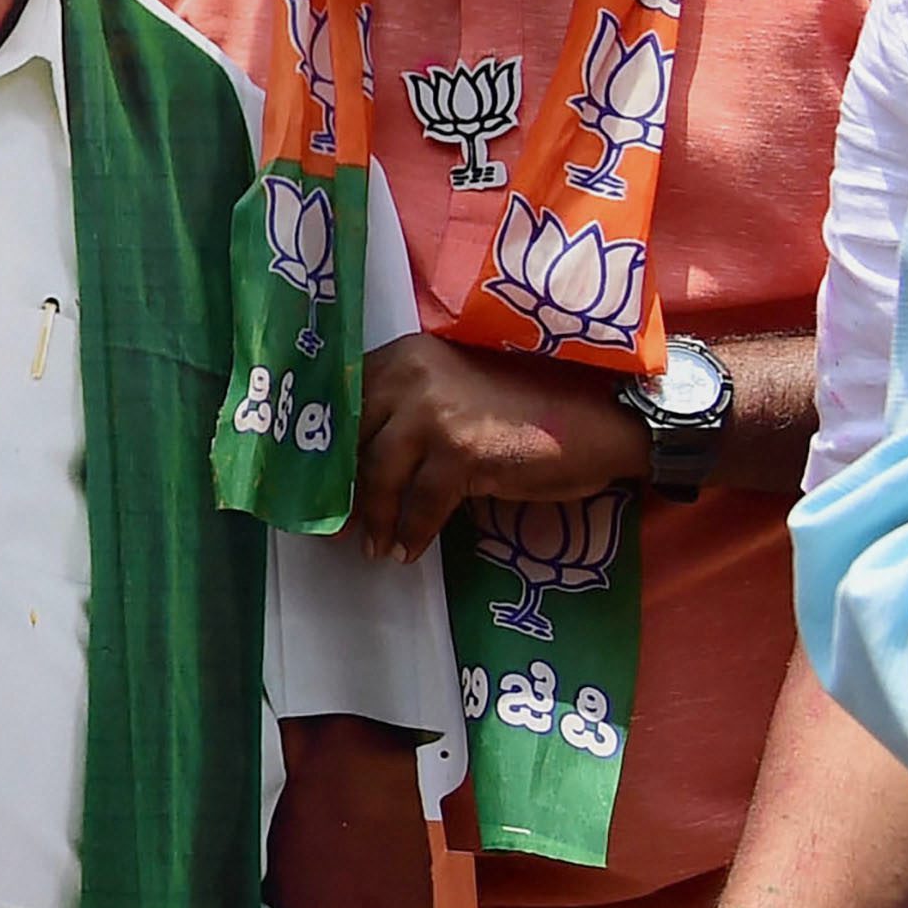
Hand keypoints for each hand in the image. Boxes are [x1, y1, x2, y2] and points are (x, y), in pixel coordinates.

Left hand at [351, 333, 647, 557]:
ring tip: (372, 545)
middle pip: (353, 440)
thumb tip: (360, 454)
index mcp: (403, 356)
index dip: (324, 443)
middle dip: (338, 487)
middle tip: (329, 523)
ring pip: (380, 475)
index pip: (343, 399)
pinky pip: (422, 503)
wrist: (600, 415)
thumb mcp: (454, 388)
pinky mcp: (463, 453)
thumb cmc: (527, 403)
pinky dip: (413, 532)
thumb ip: (408, 405)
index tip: (308, 477)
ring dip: (374, 518)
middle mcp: (410, 377)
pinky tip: (409, 550)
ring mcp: (435, 414)